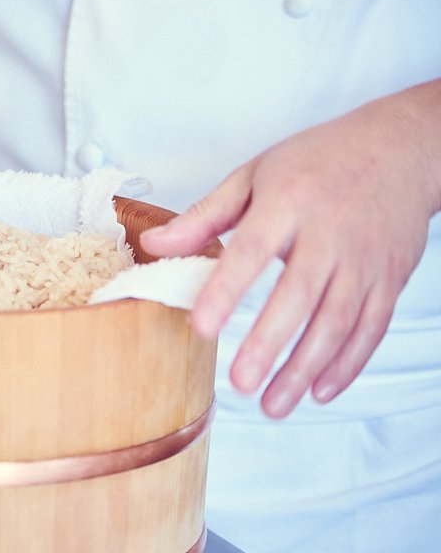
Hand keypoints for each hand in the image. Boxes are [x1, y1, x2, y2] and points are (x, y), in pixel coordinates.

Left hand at [140, 85, 440, 417]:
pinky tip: (318, 390)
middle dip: (269, 342)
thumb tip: (153, 245)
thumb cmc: (319, 161)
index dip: (227, 290)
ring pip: (337, 321)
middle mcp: (330, 231)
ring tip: (272, 403)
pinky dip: (347, 365)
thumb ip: (204, 216)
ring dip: (305, 368)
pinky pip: (371, 329)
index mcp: (288, 200)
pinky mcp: (390, 278)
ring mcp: (364, 258)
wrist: (399, 149)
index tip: (201, 327)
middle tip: (240, 382)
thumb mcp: (255, 175)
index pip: (253, 249)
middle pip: (299, 293)